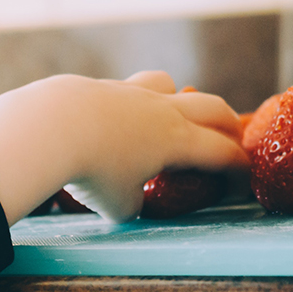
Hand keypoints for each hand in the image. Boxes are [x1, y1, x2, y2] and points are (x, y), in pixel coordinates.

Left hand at [0, 71, 247, 223]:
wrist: (50, 128)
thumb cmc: (91, 172)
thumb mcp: (119, 206)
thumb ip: (133, 204)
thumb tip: (130, 201)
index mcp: (178, 141)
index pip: (222, 152)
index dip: (239, 168)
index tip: (243, 180)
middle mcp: (162, 111)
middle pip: (212, 108)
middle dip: (227, 124)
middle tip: (231, 138)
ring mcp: (131, 93)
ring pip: (169, 85)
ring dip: (180, 99)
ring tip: (173, 115)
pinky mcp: (101, 87)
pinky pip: (128, 89)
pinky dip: (134, 103)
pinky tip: (117, 119)